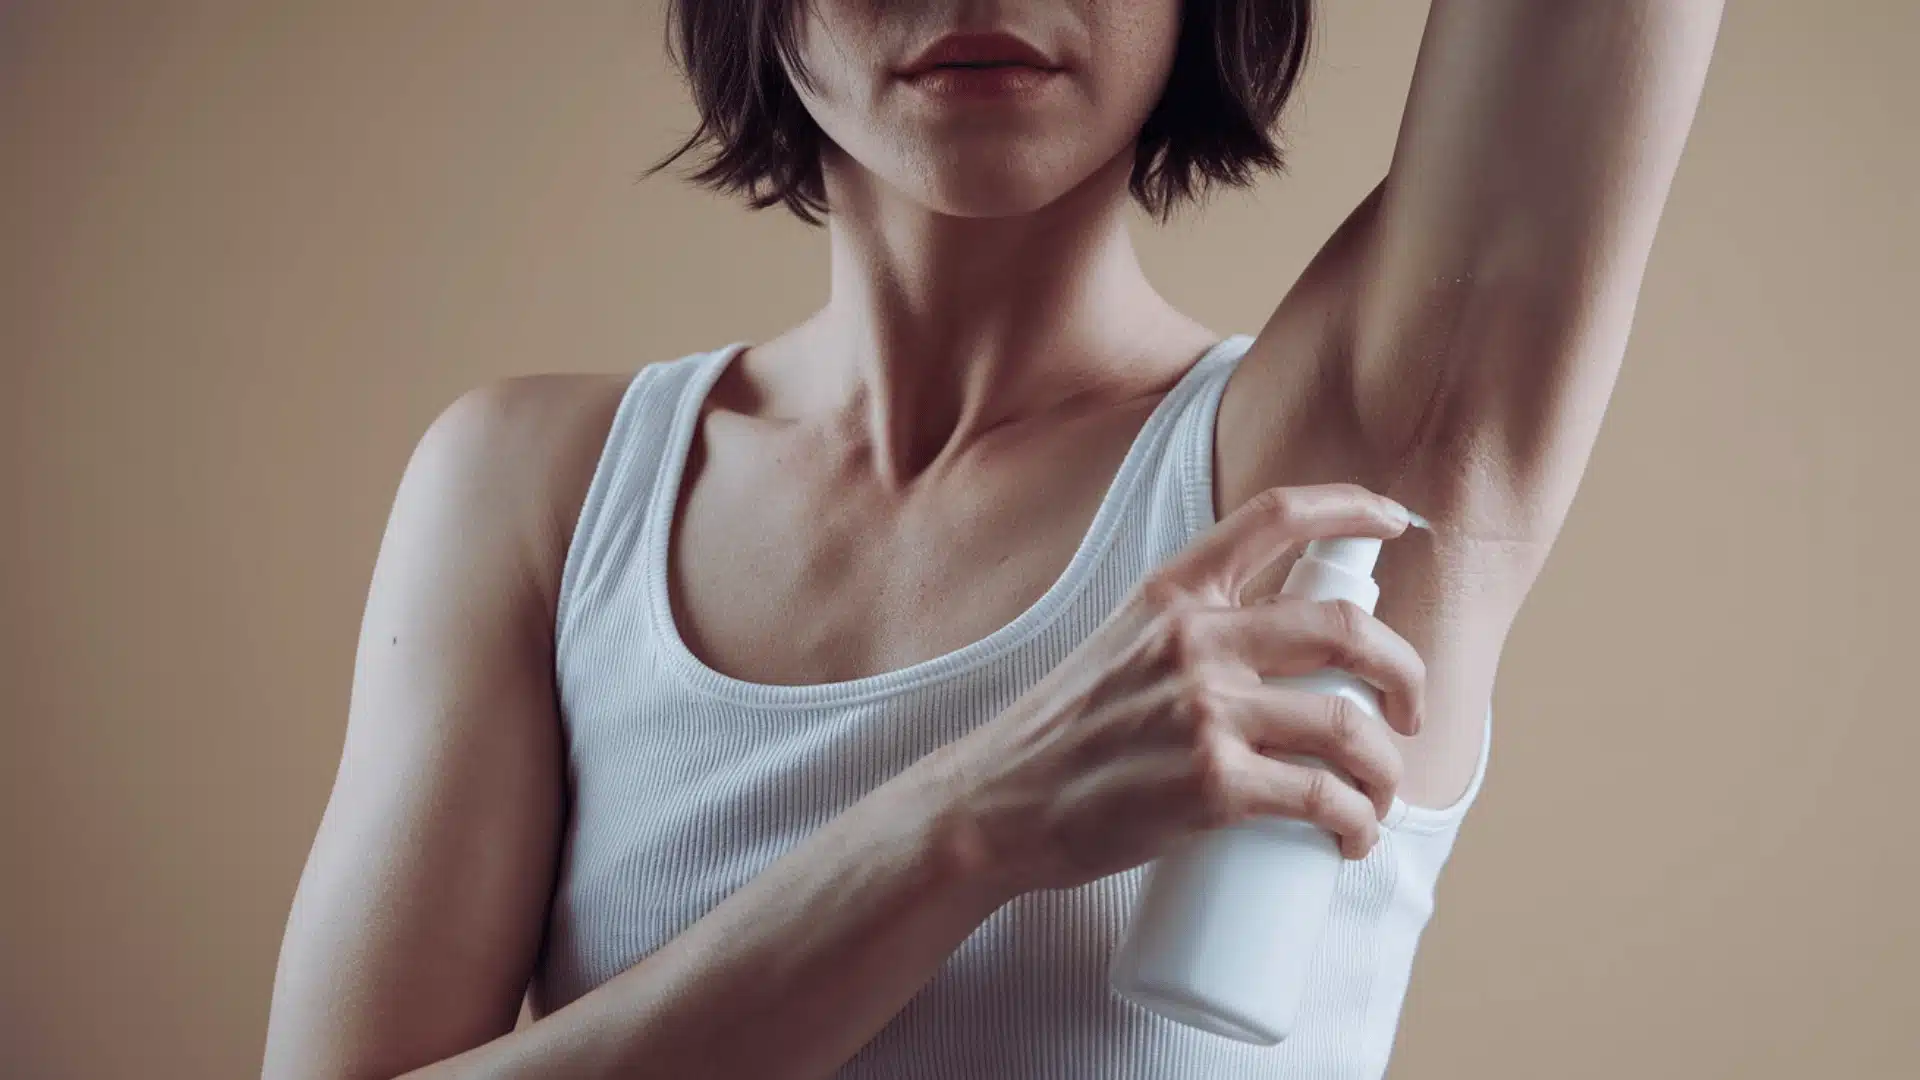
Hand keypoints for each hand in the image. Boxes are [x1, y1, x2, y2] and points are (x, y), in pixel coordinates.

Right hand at [933, 483, 1426, 895]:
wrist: (999, 804)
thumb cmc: (1065, 734)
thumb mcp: (1122, 644)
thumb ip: (1192, 630)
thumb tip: (1283, 649)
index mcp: (1172, 592)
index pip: (1275, 516)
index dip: (1350, 507)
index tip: (1394, 519)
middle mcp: (1194, 639)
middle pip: (1345, 627)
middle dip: (1406, 673)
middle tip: (1410, 712)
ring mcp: (1204, 711)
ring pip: (1349, 724)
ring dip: (1387, 767)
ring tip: (1379, 795)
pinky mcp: (1211, 785)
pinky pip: (1322, 798)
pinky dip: (1356, 822)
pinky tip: (1351, 836)